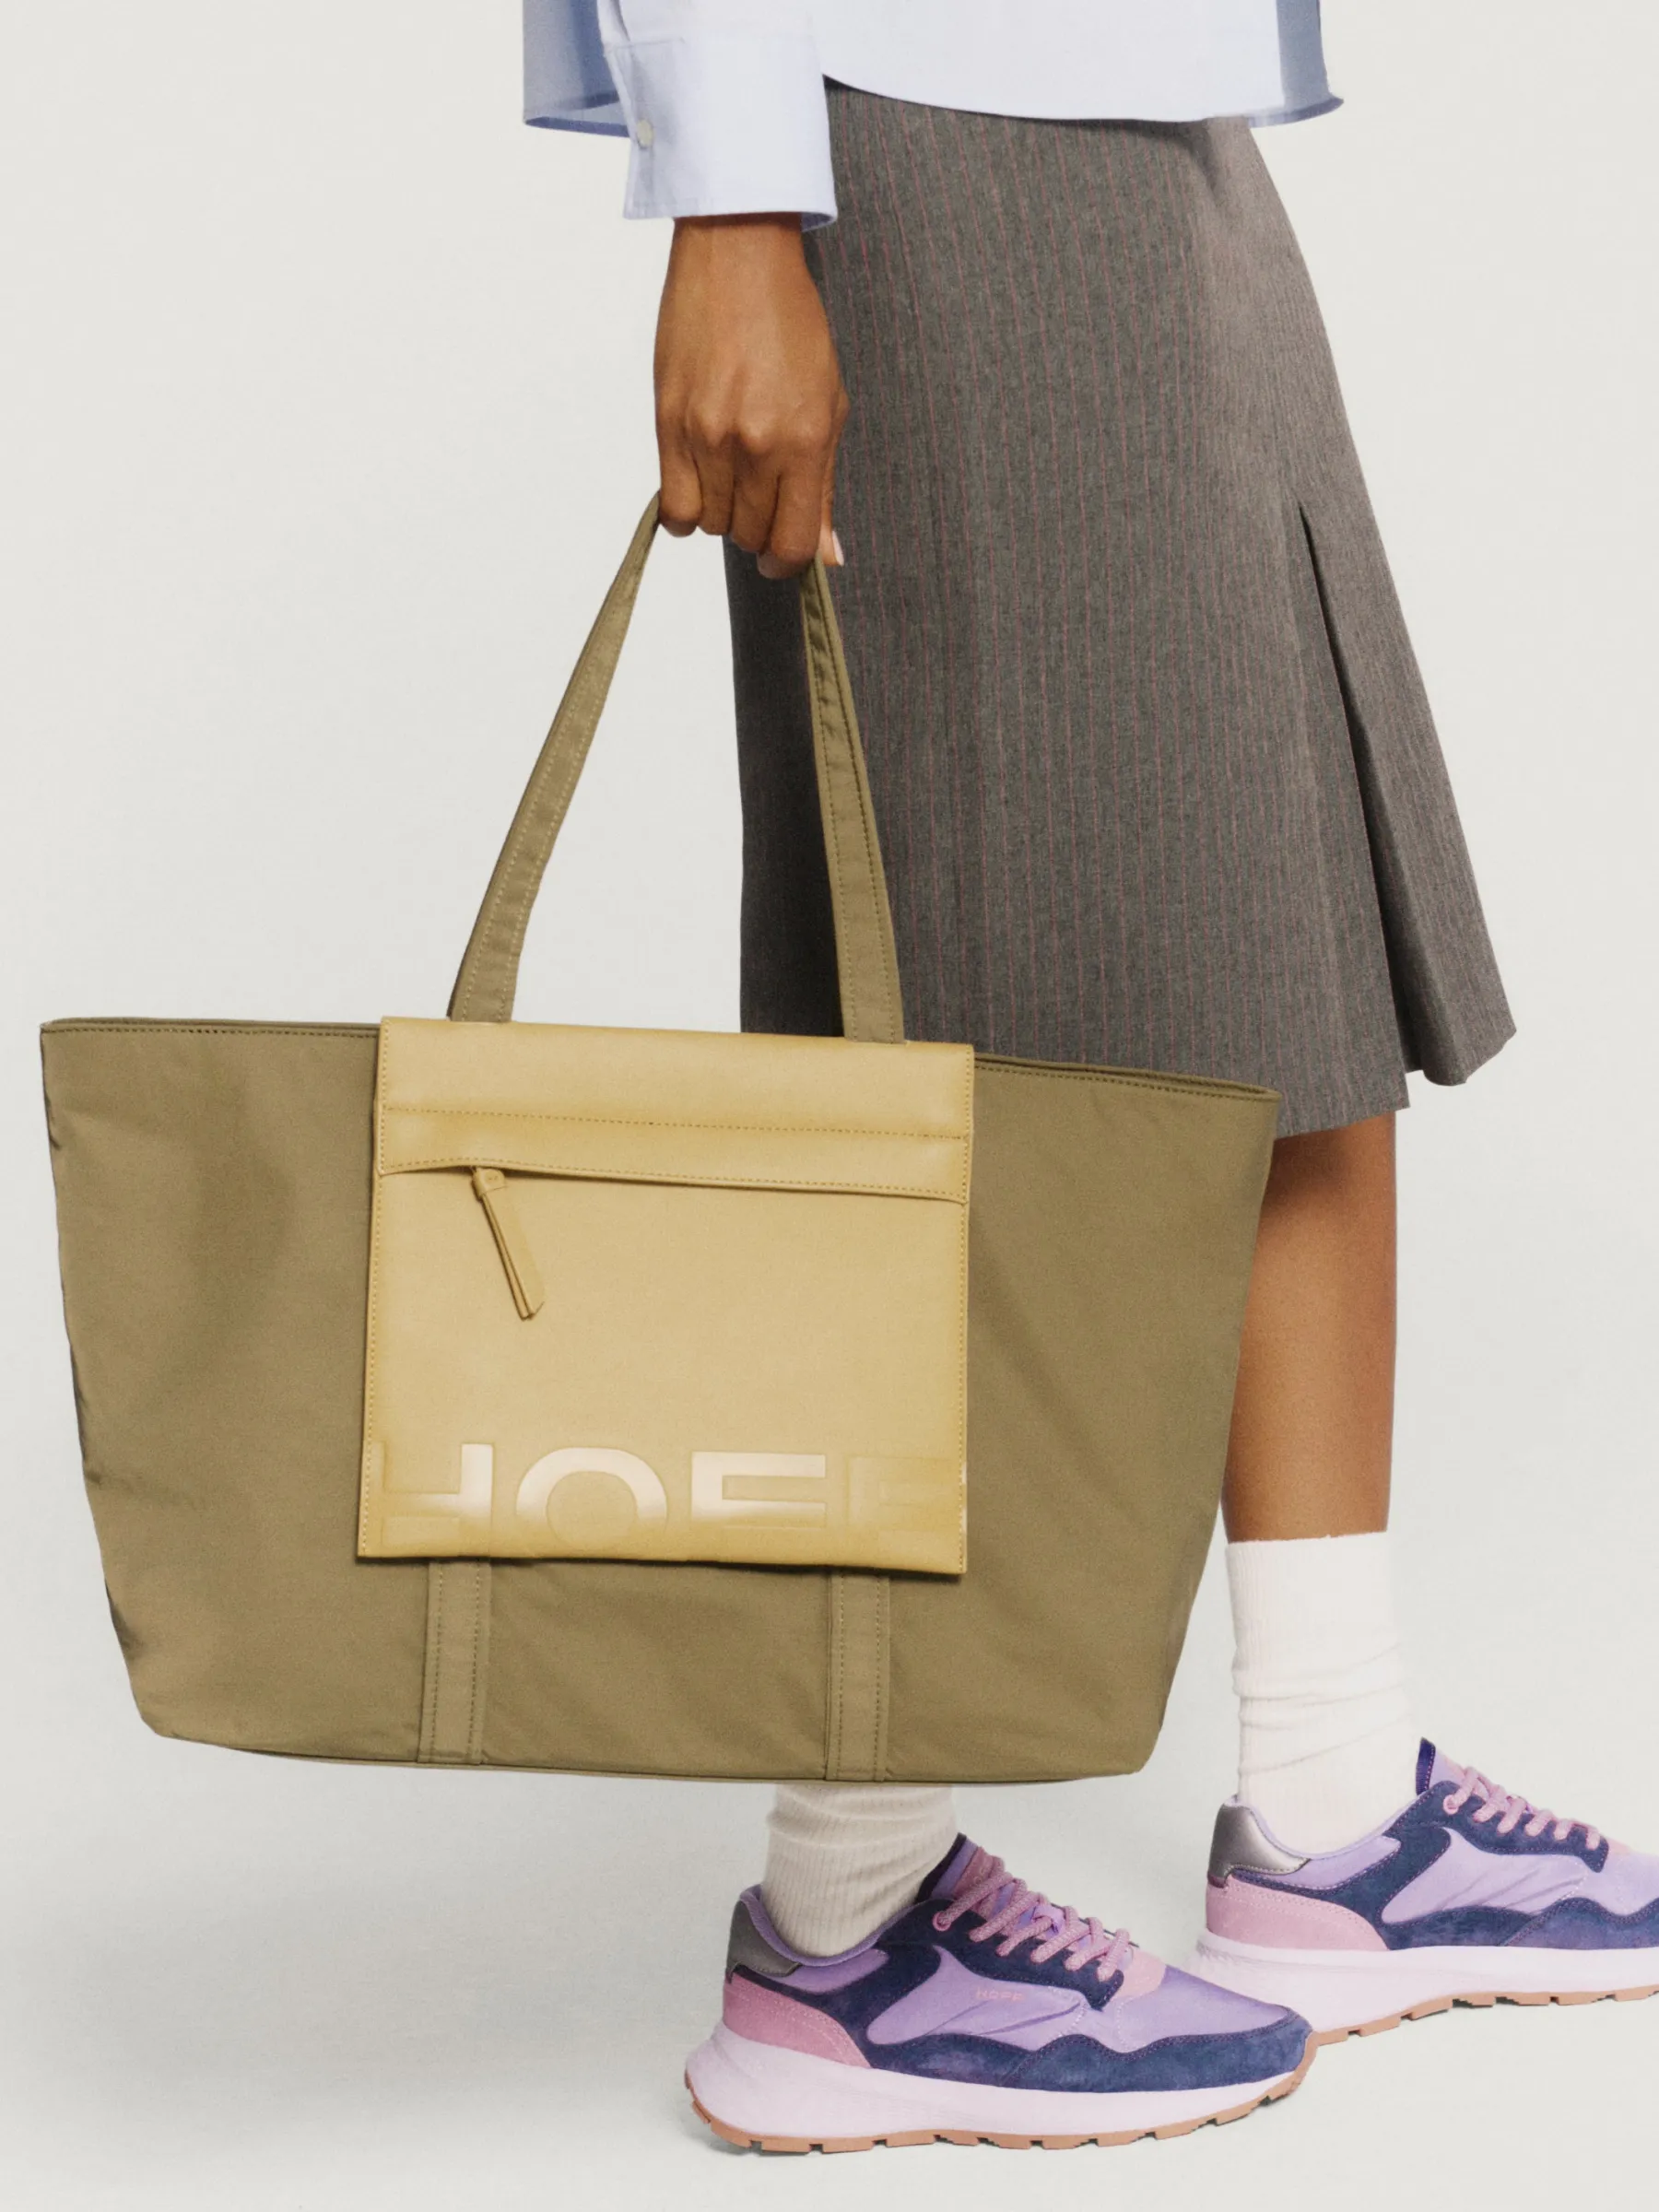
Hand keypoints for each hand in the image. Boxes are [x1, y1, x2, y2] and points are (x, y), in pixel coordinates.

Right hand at [654, 214, 847, 578]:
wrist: (737, 255)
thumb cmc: (790, 323)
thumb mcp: (828, 403)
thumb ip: (823, 487)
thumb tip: (828, 556)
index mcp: (804, 441)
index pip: (792, 544)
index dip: (788, 563)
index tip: (783, 556)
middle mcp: (755, 445)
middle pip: (749, 537)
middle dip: (757, 529)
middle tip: (759, 494)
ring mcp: (708, 437)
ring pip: (711, 525)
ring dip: (722, 513)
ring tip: (730, 474)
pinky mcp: (669, 423)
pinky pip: (673, 506)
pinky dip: (685, 510)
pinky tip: (698, 484)